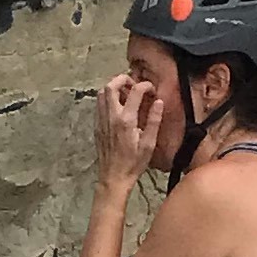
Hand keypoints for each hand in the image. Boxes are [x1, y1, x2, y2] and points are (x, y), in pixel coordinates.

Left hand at [95, 72, 159, 193]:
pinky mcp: (97, 126)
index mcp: (126, 120)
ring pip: (101, 93)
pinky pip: (99, 105)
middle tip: (134, 85)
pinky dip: (108, 98)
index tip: (151, 90)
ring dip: (114, 88)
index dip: (145, 85)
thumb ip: (154, 121)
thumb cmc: (133, 163)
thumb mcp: (149, 144)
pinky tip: (118, 107)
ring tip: (126, 94)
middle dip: (123, 79)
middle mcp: (111, 116)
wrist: (113, 178)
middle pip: (111, 86)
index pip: (135, 91)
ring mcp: (101, 120)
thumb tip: (158, 102)